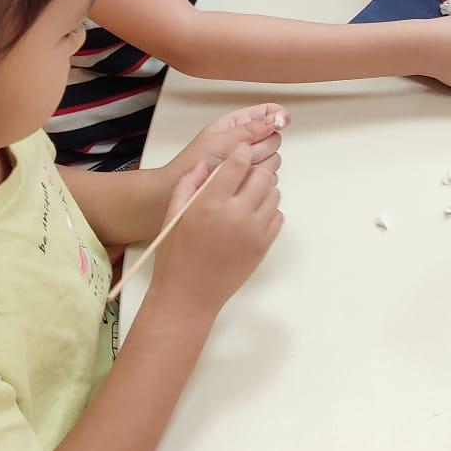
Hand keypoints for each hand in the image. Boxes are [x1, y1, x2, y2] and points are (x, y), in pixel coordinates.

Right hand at [150, 145, 282, 316]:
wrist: (188, 297)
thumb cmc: (175, 258)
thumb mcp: (172, 216)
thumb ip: (187, 185)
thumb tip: (203, 165)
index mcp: (211, 203)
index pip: (239, 162)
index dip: (241, 153)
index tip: (239, 154)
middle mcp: (236, 214)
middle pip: (263, 175)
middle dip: (253, 172)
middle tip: (241, 179)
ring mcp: (254, 231)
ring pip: (274, 193)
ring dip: (262, 191)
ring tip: (244, 200)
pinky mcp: (264, 246)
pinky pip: (278, 216)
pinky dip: (268, 212)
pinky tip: (250, 218)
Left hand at [166, 103, 286, 188]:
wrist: (175, 192)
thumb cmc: (192, 163)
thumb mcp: (221, 141)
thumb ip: (250, 130)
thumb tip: (277, 118)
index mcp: (236, 125)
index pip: (266, 113)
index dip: (276, 115)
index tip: (284, 119)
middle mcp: (245, 142)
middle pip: (274, 138)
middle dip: (262, 146)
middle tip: (242, 153)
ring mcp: (249, 162)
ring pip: (274, 159)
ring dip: (259, 164)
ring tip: (237, 170)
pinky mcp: (250, 180)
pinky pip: (269, 177)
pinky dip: (258, 180)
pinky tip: (242, 182)